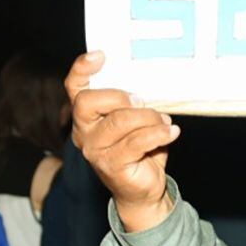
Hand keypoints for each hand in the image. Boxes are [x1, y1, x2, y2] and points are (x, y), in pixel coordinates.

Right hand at [65, 52, 177, 233]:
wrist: (144, 189)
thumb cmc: (140, 149)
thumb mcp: (136, 119)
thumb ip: (134, 102)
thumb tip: (150, 84)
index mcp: (87, 115)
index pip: (74, 87)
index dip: (81, 69)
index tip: (100, 55)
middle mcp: (84, 131)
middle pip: (88, 102)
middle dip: (119, 96)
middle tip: (142, 101)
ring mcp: (94, 150)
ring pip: (119, 121)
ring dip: (148, 117)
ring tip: (165, 121)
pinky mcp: (111, 164)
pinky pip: (137, 142)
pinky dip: (158, 133)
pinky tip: (172, 132)